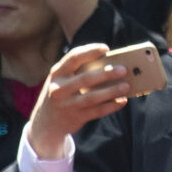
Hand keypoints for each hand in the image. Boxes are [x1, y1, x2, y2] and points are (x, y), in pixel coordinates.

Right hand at [27, 43, 132, 158]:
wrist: (45, 123)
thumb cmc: (60, 94)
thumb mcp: (61, 81)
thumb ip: (77, 72)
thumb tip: (109, 65)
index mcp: (56, 74)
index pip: (73, 58)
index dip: (90, 51)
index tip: (106, 48)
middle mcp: (59, 89)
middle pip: (86, 79)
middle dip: (106, 73)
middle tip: (123, 69)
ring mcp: (67, 105)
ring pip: (93, 97)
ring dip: (112, 91)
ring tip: (126, 86)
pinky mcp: (76, 118)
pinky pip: (97, 111)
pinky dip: (111, 106)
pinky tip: (122, 101)